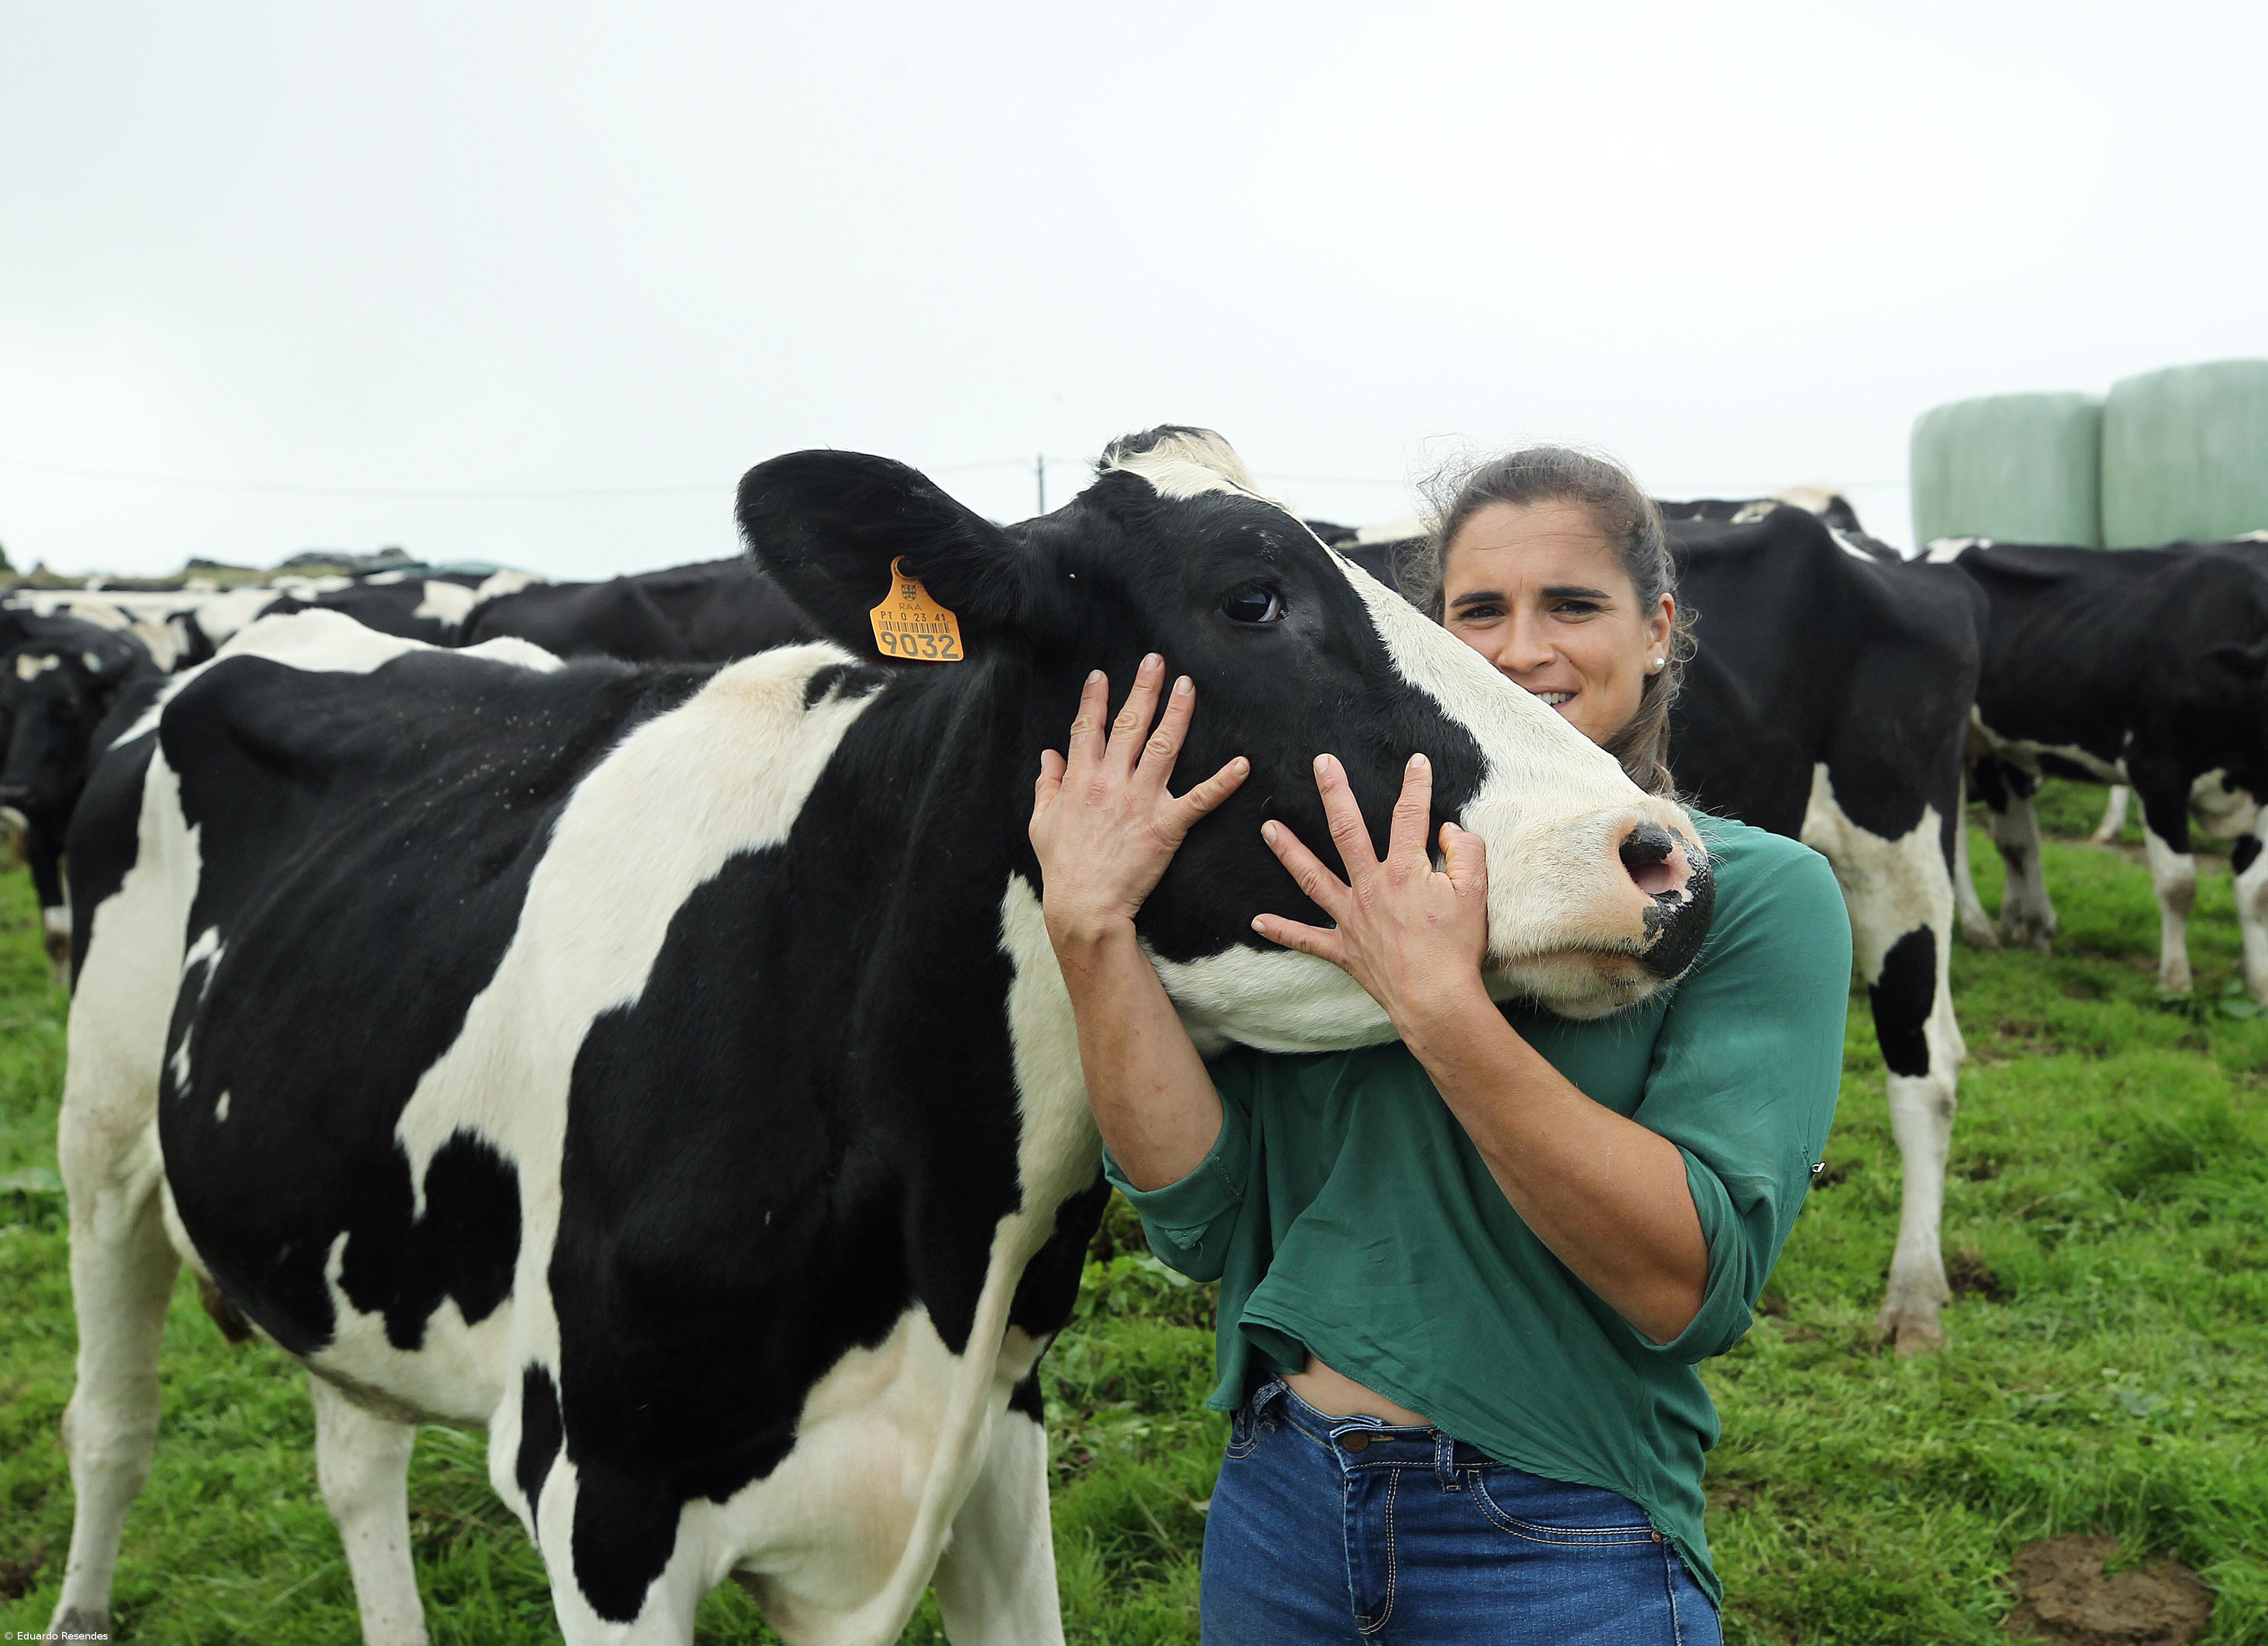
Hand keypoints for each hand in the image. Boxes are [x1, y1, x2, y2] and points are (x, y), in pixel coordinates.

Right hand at [1030, 654, 1249, 955]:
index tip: (1101, 676)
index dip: (1095, 699)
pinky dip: (1223, 783)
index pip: (1088, 728)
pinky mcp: (1165, 826)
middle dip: (1143, 689)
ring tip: (1188, 686)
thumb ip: (1046, 785)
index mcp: (1080, 779)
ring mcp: (1139, 801)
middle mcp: (1111, 781)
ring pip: (1163, 746)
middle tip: (1156, 661)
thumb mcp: (1041, 823)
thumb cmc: (1062, 867)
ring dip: (1178, 713)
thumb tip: (1048, 756)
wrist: (1084, 906)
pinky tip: (1242, 764)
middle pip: (1130, 724)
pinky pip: (1199, 800)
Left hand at [1253, 752, 1490, 1034]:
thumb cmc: (1456, 948)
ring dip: (1288, 851)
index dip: (1416, 786)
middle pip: (1346, 831)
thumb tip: (1450, 830)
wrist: (1436, 1000)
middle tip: (1320, 763)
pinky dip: (1281, 931)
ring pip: (1312, 877)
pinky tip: (1257, 921)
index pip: (1409, 817)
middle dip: (1334, 793)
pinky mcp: (1343, 949)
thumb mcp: (1475, 893)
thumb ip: (1466, 853)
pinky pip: (1306, 939)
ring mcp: (1351, 918)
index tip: (1416, 761)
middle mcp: (1370, 887)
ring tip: (1267, 828)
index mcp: (1404, 871)